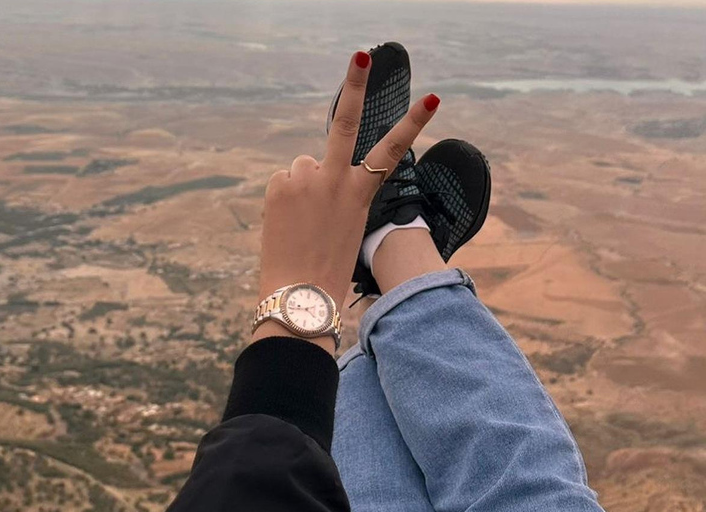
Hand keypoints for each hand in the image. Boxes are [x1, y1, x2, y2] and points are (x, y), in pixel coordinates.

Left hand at [252, 51, 438, 352]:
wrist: (298, 294)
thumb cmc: (330, 268)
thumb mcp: (348, 226)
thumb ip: (337, 191)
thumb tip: (311, 167)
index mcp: (360, 193)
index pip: (392, 150)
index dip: (414, 122)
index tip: (432, 97)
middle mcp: (333, 178)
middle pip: (344, 122)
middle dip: (354, 85)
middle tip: (361, 55)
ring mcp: (304, 179)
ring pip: (305, 166)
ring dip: (305, 183)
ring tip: (303, 220)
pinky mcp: (278, 184)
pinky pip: (286, 180)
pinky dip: (287, 195)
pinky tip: (288, 221)